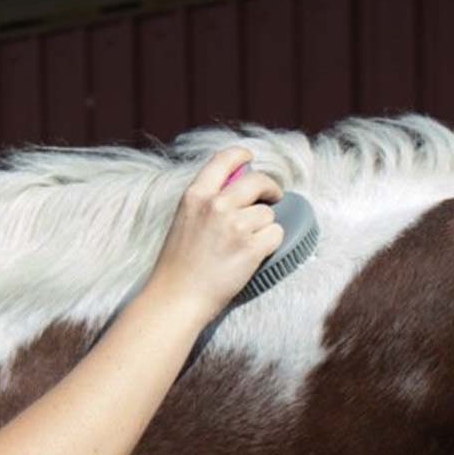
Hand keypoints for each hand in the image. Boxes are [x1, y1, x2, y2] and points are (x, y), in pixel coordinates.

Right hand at [148, 147, 284, 322]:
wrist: (177, 298)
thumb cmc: (178, 265)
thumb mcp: (184, 220)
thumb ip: (206, 201)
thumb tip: (236, 187)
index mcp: (196, 195)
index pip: (225, 159)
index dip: (242, 156)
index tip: (250, 159)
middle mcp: (216, 205)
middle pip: (258, 181)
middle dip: (270, 188)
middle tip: (273, 197)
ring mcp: (235, 226)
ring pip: (268, 213)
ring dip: (264, 226)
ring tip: (246, 244)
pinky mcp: (251, 249)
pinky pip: (275, 235)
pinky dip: (270, 245)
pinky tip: (254, 256)